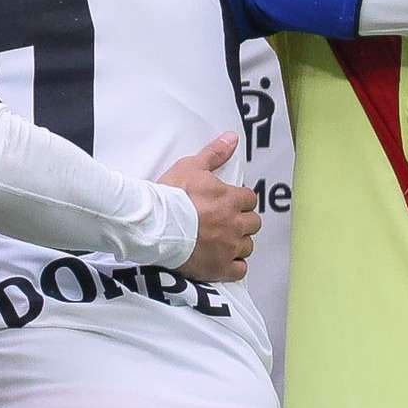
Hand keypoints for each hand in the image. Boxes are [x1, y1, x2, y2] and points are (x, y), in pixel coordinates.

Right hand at [153, 135, 258, 284]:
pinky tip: (221, 260)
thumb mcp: (191, 167)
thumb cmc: (171, 195)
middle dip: (242, 222)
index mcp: (232, 199)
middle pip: (253, 224)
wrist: (154, 225)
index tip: (227, 203)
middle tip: (224, 222)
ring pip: (247, 246)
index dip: (239, 201)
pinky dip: (233, 266)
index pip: (250, 199)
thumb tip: (232, 137)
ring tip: (221, 241)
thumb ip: (214, 153)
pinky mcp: (220, 268)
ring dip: (238, 243)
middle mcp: (235, 224)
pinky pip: (239, 270)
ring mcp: (229, 247)